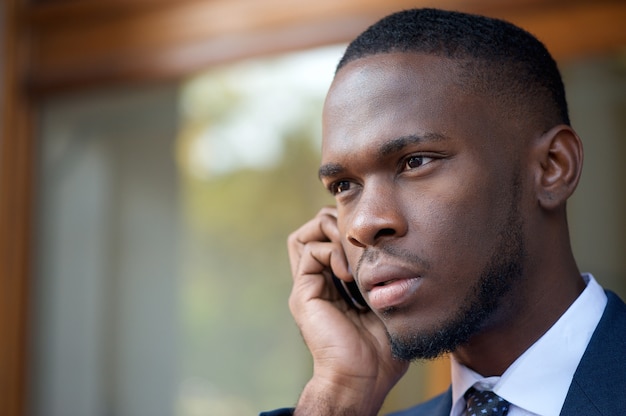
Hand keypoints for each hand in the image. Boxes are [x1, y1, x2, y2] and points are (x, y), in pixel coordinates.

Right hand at [287, 207, 408, 415]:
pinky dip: (331, 251)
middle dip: (335, 223)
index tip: (372, 239)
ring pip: (303, 236)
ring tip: (352, 249)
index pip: (329, 241)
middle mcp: (317, 284)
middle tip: (359, 239)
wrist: (364, 379)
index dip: (346, 230)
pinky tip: (350, 273)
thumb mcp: (388, 306)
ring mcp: (308, 287)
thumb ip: (385, 282)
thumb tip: (401, 256)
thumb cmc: (383, 351)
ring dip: (330, 231)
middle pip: (312, 232)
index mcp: (334, 287)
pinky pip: (310, 251)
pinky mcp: (303, 293)